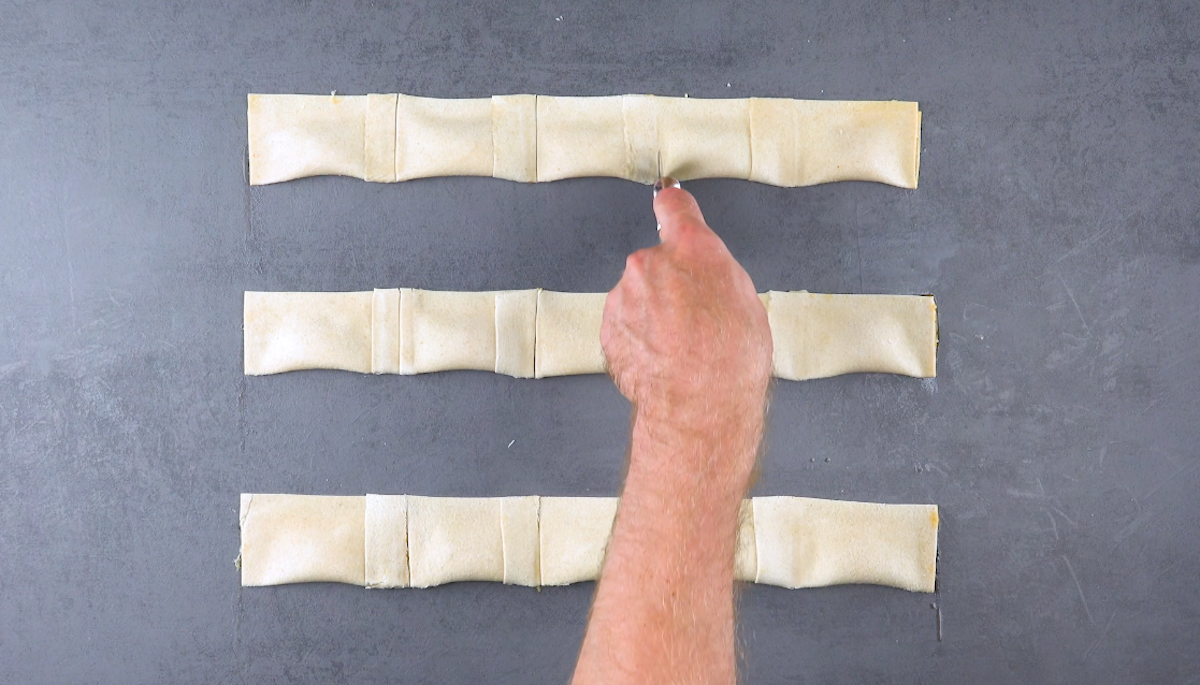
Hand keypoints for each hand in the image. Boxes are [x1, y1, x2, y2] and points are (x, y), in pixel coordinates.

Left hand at [601, 184, 772, 488]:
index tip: (669, 201)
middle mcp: (651, 263)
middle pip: (657, 262)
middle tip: (695, 318)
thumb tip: (705, 274)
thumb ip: (716, 272)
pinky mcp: (609, 327)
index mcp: (692, 248)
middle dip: (671, 283)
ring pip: (639, 295)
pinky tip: (662, 358)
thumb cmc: (729, 360)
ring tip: (681, 346)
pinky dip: (639, 336)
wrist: (698, 407)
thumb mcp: (746, 301)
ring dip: (654, 313)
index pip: (674, 207)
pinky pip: (626, 323)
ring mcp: (624, 296)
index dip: (674, 206)